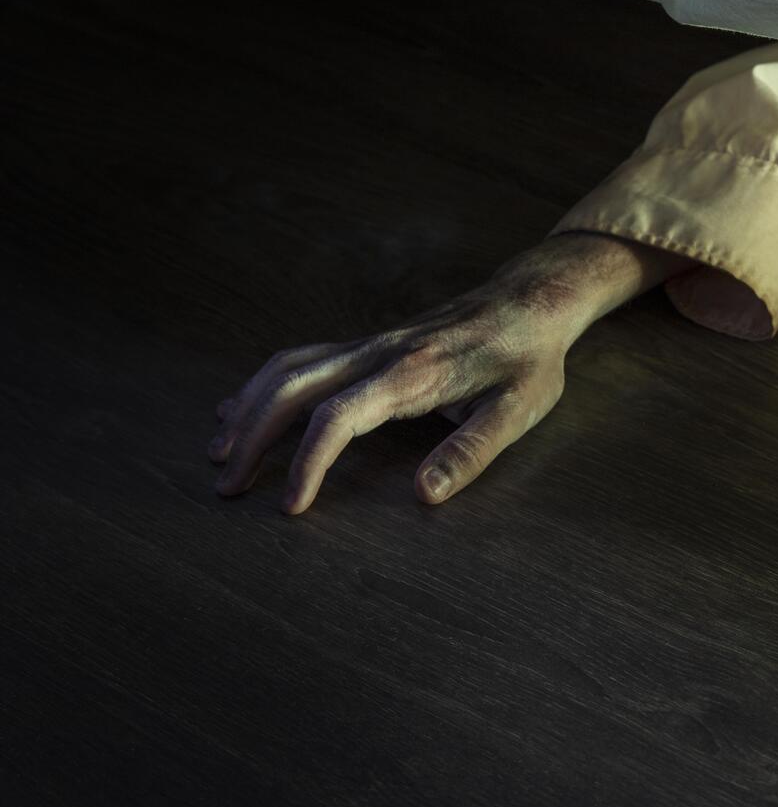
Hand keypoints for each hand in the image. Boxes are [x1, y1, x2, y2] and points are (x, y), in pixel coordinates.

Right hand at [210, 233, 688, 513]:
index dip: (308, 463)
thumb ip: (473, 451)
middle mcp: (380, 352)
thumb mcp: (520, 408)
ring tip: (219, 451)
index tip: (291, 506)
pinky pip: (303, 358)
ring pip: (288, 367)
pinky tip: (240, 406)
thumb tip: (425, 495)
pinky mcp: (370, 343)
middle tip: (226, 486)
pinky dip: (264, 384)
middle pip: (293, 387)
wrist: (531, 300)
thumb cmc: (530, 358)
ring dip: (247, 407)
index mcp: (413, 373)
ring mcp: (370, 343)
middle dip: (252, 436)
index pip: (340, 417)